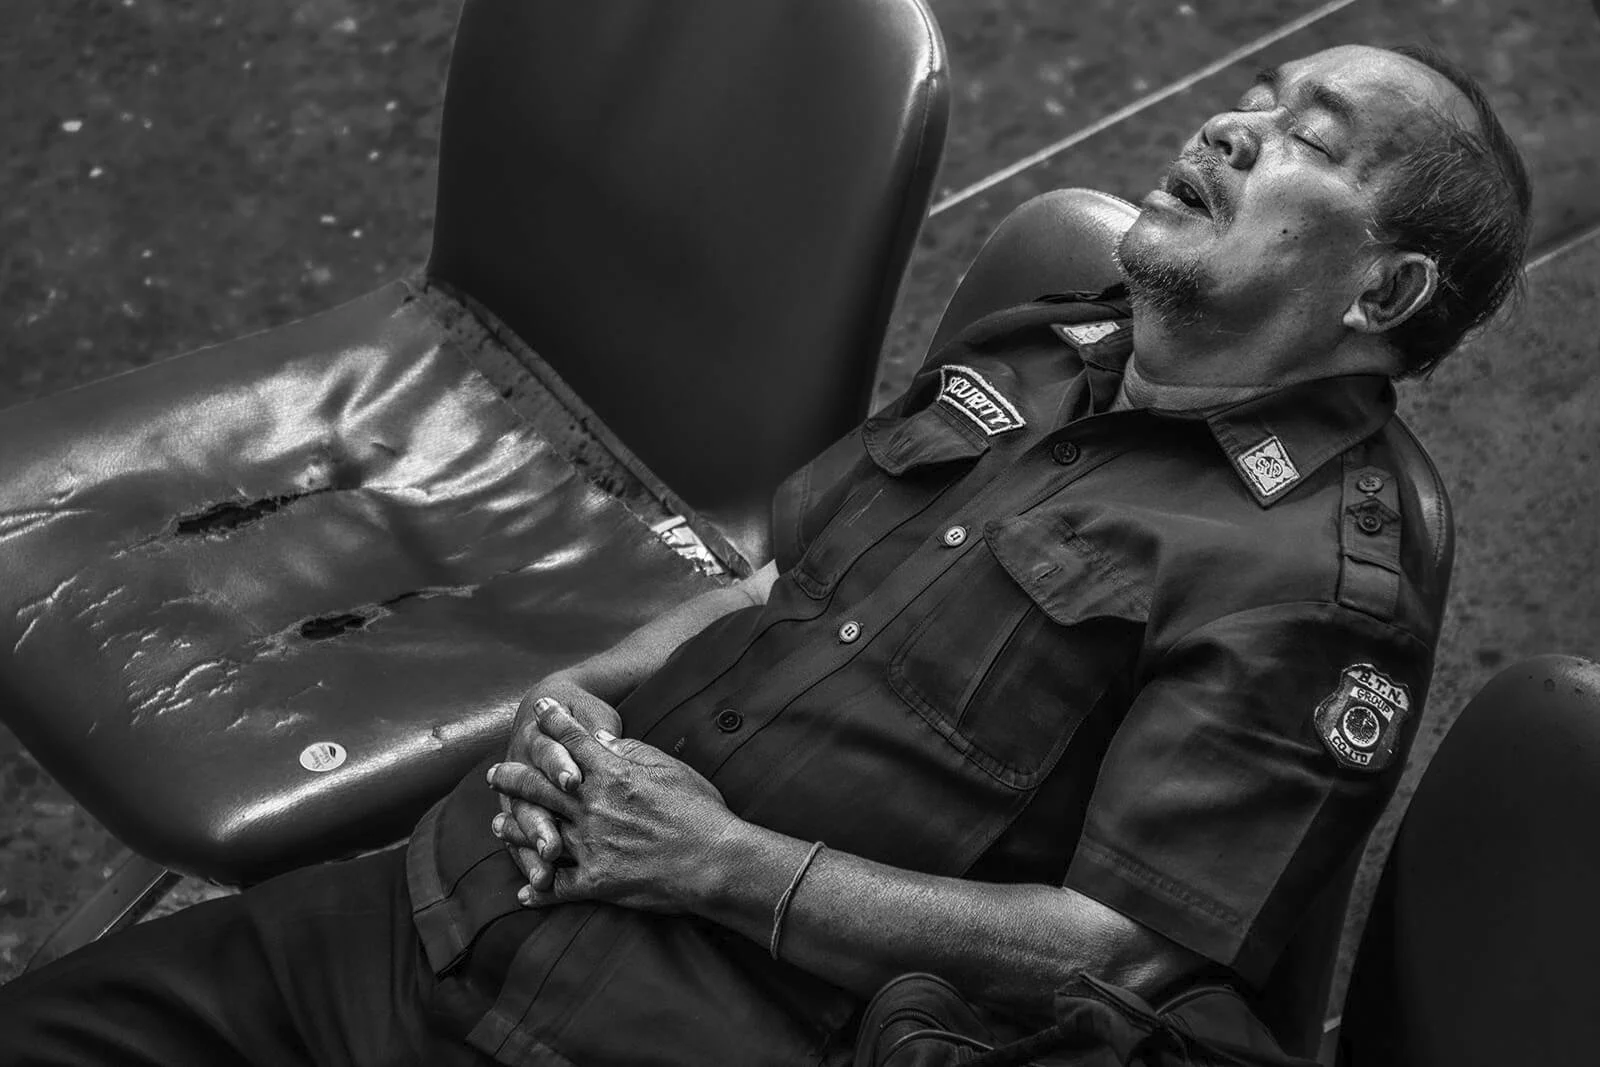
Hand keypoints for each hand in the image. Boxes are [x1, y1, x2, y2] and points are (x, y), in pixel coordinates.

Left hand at [487, 701, 740, 914]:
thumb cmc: (700, 810)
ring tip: (496, 825)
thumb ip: (632, 751)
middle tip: (494, 773)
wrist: (714, 860)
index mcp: (611, 774)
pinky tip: (525, 893)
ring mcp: (590, 845)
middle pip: (541, 786)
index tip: (537, 710)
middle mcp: (592, 806)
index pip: (573, 741)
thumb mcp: (669, 768)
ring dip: (514, 829)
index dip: (553, 722)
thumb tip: (602, 740)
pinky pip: (558, 887)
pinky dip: (540, 891)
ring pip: (539, 834)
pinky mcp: (595, 882)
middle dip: (513, 776)